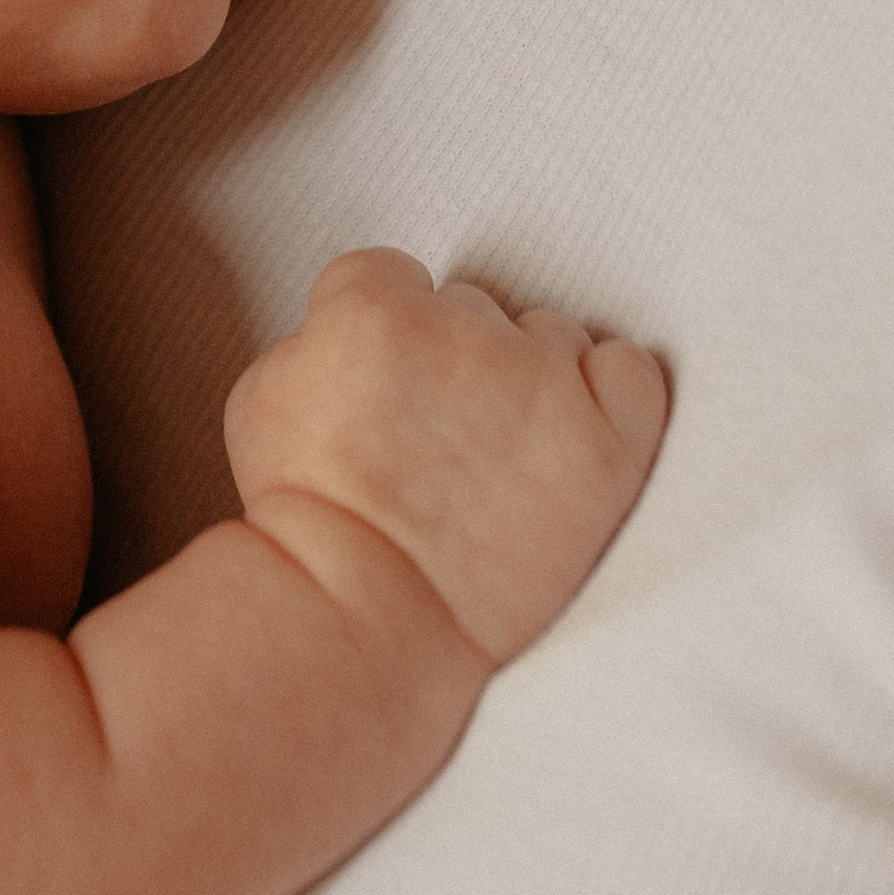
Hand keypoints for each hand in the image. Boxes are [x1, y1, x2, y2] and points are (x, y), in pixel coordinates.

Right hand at [224, 248, 667, 663]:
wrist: (374, 620)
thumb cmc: (309, 521)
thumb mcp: (262, 398)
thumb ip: (316, 335)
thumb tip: (356, 325)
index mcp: (374, 307)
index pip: (394, 273)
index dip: (384, 336)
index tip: (386, 388)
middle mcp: (464, 328)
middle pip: (474, 308)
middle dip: (456, 361)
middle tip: (438, 438)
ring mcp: (543, 383)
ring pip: (551, 336)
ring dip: (531, 380)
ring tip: (498, 458)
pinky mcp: (606, 442)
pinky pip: (631, 373)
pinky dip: (609, 397)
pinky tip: (572, 438)